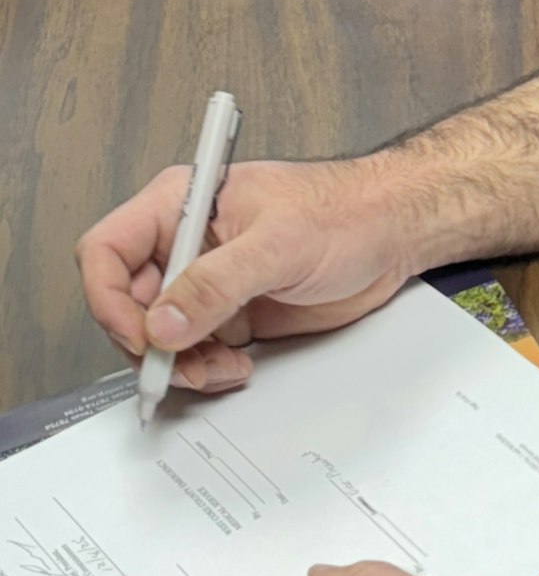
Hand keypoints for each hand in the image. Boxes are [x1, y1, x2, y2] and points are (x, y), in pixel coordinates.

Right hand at [76, 155, 413, 391]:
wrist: (393, 233)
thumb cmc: (346, 211)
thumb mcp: (278, 244)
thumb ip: (217, 284)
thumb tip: (164, 323)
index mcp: (182, 204)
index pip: (108, 250)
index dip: (110, 299)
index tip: (142, 335)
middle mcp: (187, 243)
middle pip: (127, 303)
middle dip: (150, 344)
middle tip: (182, 367)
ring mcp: (208, 281)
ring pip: (160, 336)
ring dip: (180, 364)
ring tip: (218, 370)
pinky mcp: (231, 312)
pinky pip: (196, 351)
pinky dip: (205, 369)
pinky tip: (234, 368)